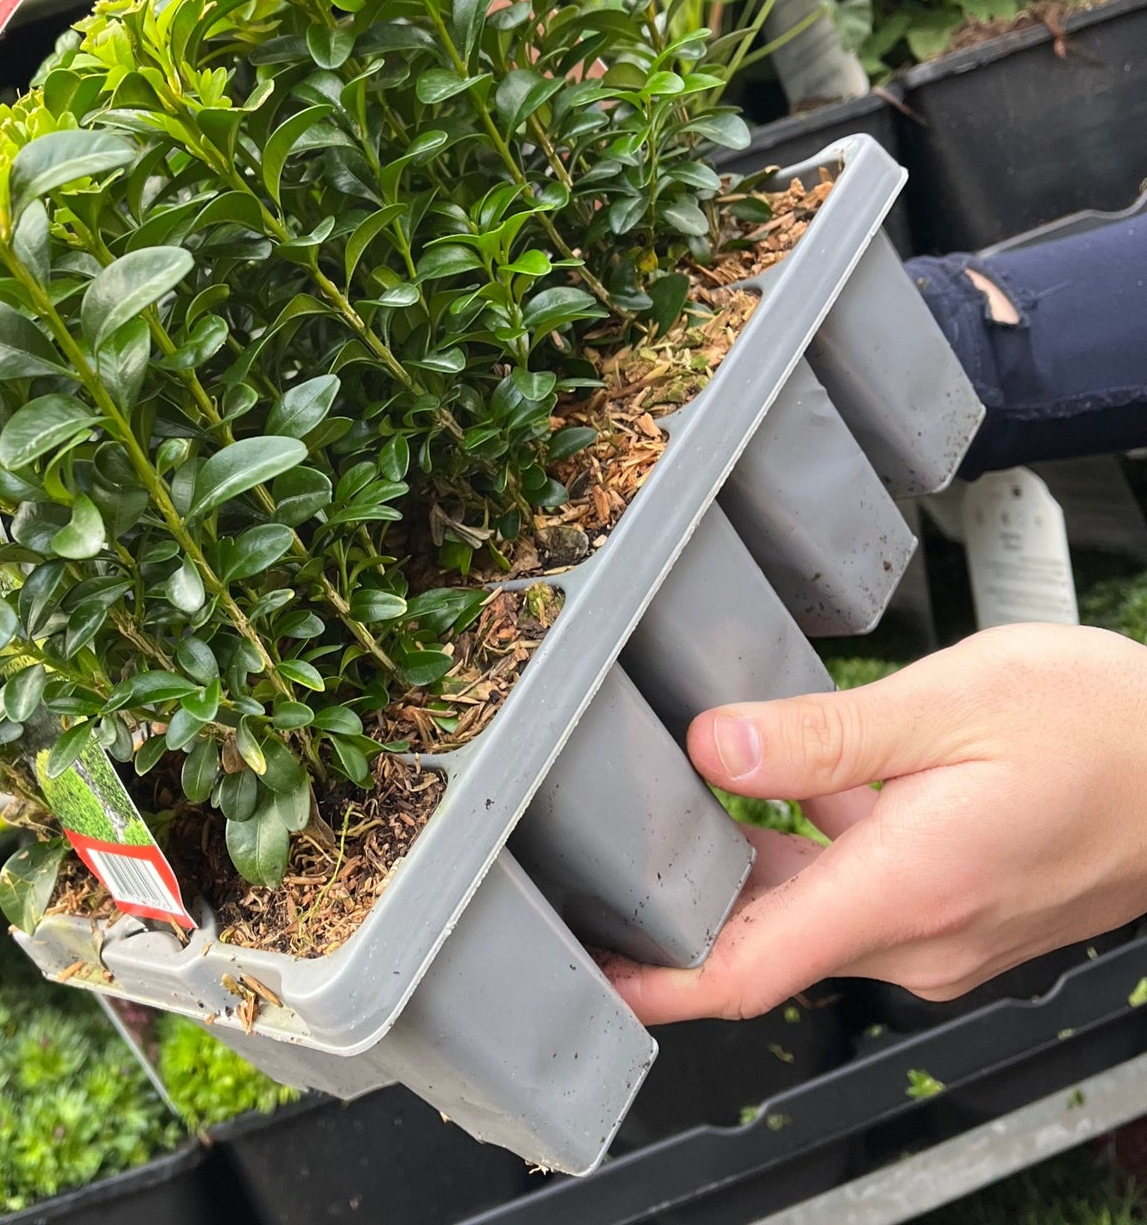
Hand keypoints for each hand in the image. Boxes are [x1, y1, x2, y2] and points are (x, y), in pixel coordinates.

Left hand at [604, 624, 1146, 1023]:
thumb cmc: (1102, 729)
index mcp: (907, 891)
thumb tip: (715, 748)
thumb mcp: (950, 704)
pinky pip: (853, 895)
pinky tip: (776, 794)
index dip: (658, 983)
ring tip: (671, 812)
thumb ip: (821, 737)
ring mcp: (943, 932)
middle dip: (680, 908)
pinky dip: (802, 858)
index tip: (593, 971)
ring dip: (740, 876)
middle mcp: (920, 934)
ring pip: (808, 914)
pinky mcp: (958, 910)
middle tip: (604, 855)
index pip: (750, 972)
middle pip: (765, 941)